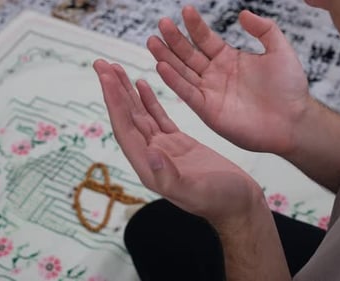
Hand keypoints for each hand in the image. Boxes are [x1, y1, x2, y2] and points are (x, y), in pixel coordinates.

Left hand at [93, 60, 263, 227]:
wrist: (239, 204)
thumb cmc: (221, 202)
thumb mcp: (195, 191)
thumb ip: (170, 176)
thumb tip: (149, 154)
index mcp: (150, 168)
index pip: (126, 130)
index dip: (114, 103)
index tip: (105, 77)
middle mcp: (151, 156)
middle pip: (127, 118)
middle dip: (113, 91)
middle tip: (101, 64)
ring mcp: (165, 148)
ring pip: (141, 115)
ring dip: (127, 92)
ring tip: (115, 69)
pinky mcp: (179, 143)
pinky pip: (158, 117)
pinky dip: (148, 101)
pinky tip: (141, 85)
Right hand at [147, 6, 309, 154]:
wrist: (294, 121)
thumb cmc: (289, 88)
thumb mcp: (279, 50)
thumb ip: (264, 29)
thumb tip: (242, 13)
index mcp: (229, 59)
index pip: (206, 39)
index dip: (195, 26)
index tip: (186, 10)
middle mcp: (216, 75)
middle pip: (189, 54)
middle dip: (175, 39)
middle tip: (162, 23)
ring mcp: (210, 92)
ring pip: (183, 72)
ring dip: (167, 57)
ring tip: (153, 41)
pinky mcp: (208, 110)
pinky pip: (187, 93)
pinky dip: (174, 80)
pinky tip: (161, 66)